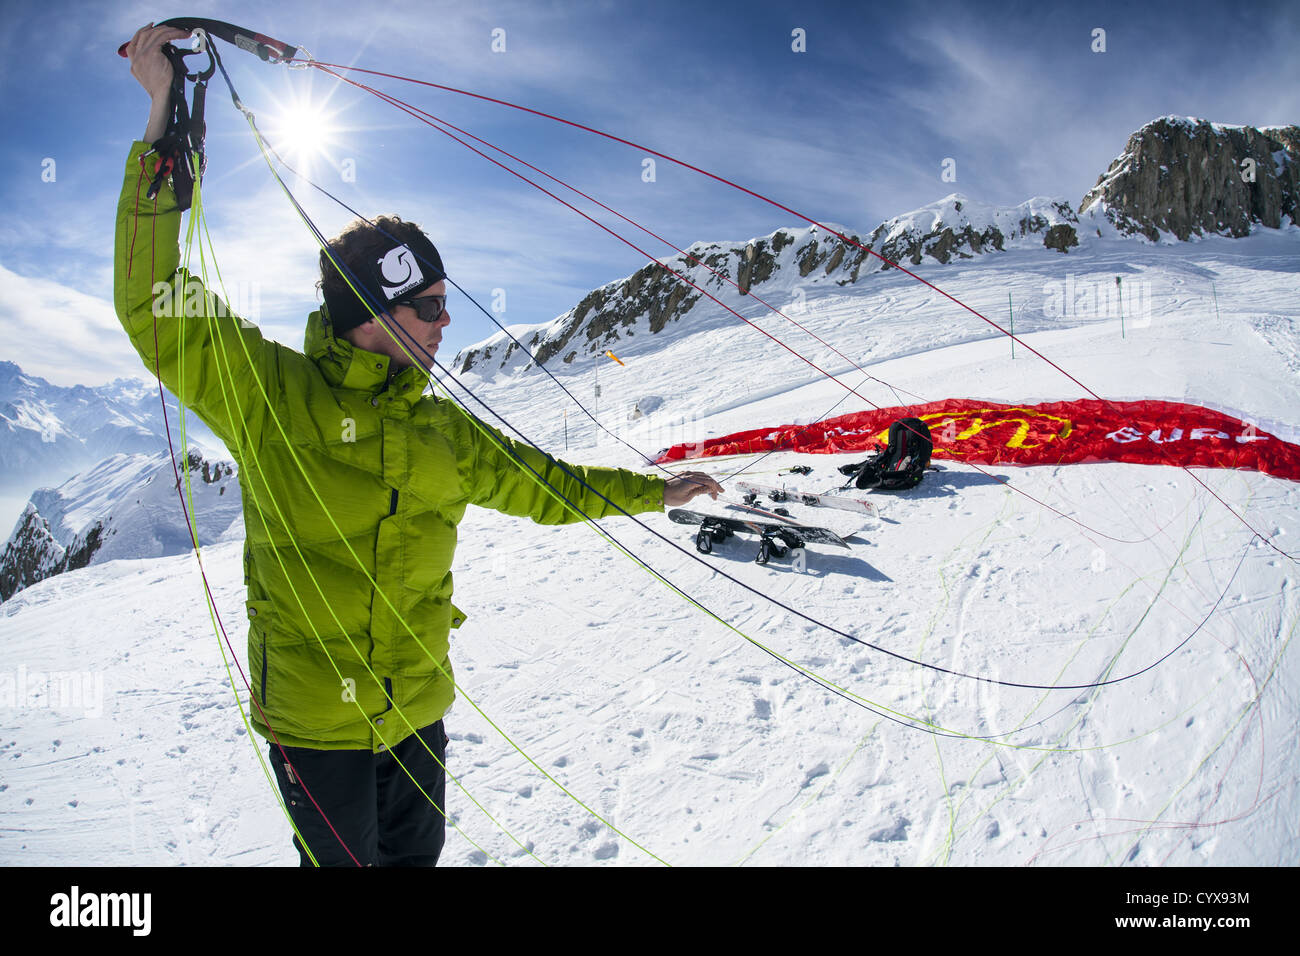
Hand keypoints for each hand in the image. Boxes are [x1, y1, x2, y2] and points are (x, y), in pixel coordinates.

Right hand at [123, 22, 192, 140]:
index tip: (151, 26)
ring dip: (170, 31)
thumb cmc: (163, 90)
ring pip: (154, 34)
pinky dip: (174, 34)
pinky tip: (182, 35)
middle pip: (144, 35)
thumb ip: (153, 64)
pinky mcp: (151, 53)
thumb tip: (165, 50)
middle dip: (158, 29)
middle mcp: (135, 58)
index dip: (143, 31)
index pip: (133, 42)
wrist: (162, 97)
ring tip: (182, 32)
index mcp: (134, 64)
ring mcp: (141, 55)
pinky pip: (163, 38)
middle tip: (171, 28)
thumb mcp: (155, 76)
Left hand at [663, 472, 722, 507]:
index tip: (716, 497)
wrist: (658, 491)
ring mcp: (686, 473)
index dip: (715, 489)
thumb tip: (709, 489)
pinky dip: (702, 479)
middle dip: (715, 484)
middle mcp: (690, 474)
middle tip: (721, 491)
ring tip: (714, 489)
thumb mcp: (687, 497)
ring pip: (702, 475)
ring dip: (709, 481)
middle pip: (707, 477)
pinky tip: (703, 485)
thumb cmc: (671, 497)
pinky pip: (696, 475)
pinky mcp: (683, 474)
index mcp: (692, 480)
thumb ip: (699, 491)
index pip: (709, 482)